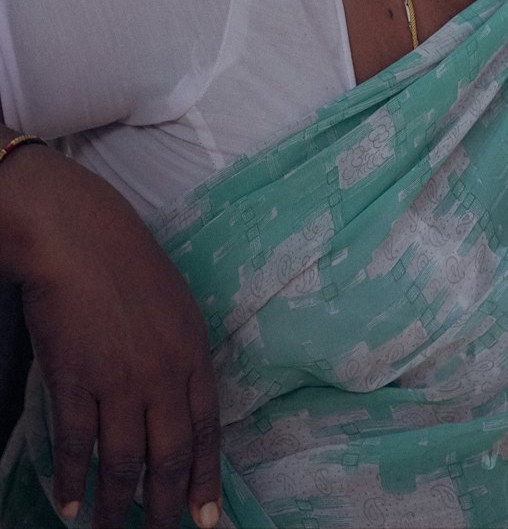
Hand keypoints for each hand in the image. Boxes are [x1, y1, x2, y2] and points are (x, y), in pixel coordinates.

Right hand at [4, 148, 220, 528]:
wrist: (80, 237)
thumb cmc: (128, 266)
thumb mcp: (176, 308)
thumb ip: (180, 358)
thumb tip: (180, 405)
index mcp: (193, 352)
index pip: (207, 429)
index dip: (204, 478)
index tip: (204, 517)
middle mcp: (162, 372)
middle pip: (168, 456)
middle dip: (164, 506)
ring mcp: (118, 379)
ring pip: (122, 463)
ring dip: (117, 507)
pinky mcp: (74, 380)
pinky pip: (76, 445)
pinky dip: (72, 481)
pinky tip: (69, 505)